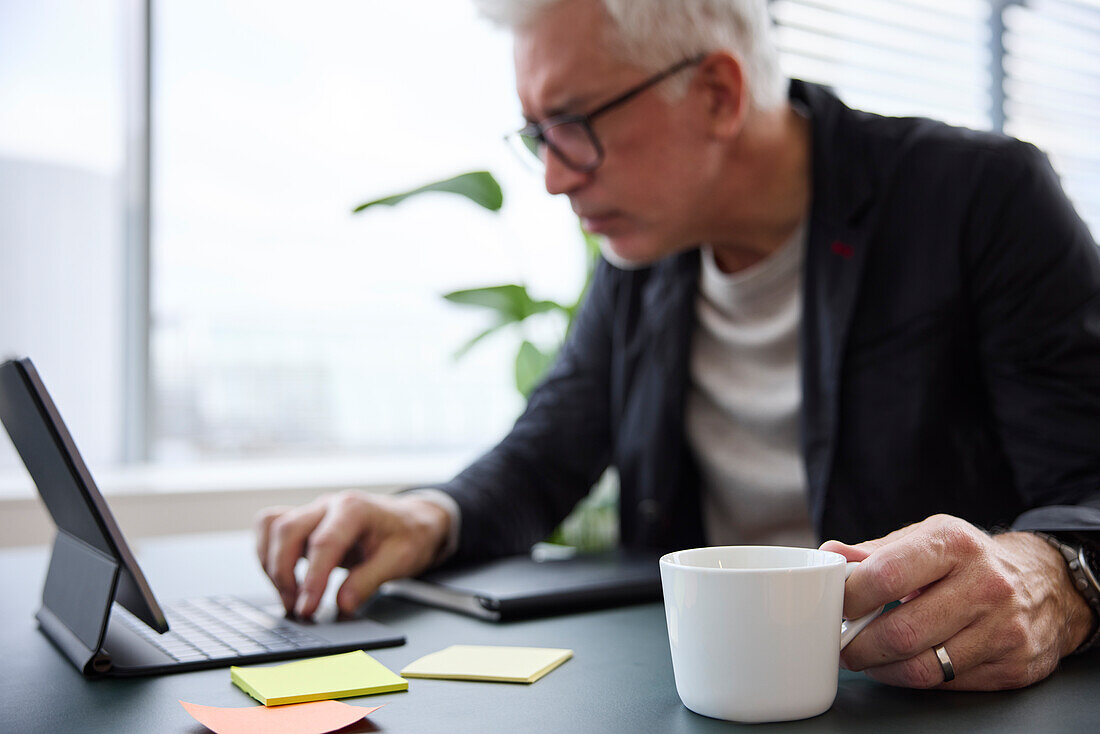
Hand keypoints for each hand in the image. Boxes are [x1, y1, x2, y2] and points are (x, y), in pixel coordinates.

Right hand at [255, 490, 450, 617]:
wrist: (411, 520)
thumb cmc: (408, 535)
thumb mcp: (401, 560)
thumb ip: (369, 581)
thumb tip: (342, 604)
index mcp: (355, 508)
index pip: (323, 543)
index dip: (312, 579)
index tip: (307, 608)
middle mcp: (328, 505)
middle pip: (288, 530)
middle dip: (284, 573)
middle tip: (297, 609)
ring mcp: (313, 511)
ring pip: (272, 526)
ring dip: (272, 565)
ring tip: (289, 598)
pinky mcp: (304, 522)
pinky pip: (270, 527)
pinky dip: (268, 553)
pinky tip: (282, 578)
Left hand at [821, 514, 1094, 689]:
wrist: (1045, 583)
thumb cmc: (968, 560)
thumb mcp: (925, 539)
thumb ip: (874, 552)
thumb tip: (828, 554)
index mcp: (953, 543)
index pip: (885, 576)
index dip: (850, 599)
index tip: (835, 608)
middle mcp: (984, 584)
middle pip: (902, 632)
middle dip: (859, 646)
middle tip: (843, 645)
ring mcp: (1004, 628)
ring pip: (924, 668)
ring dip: (883, 669)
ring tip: (868, 658)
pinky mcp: (1014, 665)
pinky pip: (948, 684)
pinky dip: (915, 680)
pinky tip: (904, 665)